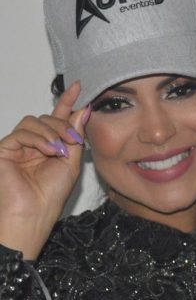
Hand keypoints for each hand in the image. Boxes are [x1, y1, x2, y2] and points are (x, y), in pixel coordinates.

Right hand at [0, 82, 89, 258]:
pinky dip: (39, 140)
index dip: (67, 102)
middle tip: (75, 140)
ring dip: (52, 132)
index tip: (79, 86)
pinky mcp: (4, 149)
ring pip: (34, 122)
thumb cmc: (52, 194)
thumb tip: (83, 110)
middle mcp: (32, 144)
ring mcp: (17, 146)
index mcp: (49, 146)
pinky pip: (22, 133)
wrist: (34, 213)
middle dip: (63, 125)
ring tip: (61, 150)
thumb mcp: (71, 163)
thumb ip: (75, 136)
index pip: (58, 118)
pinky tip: (50, 151)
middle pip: (47, 118)